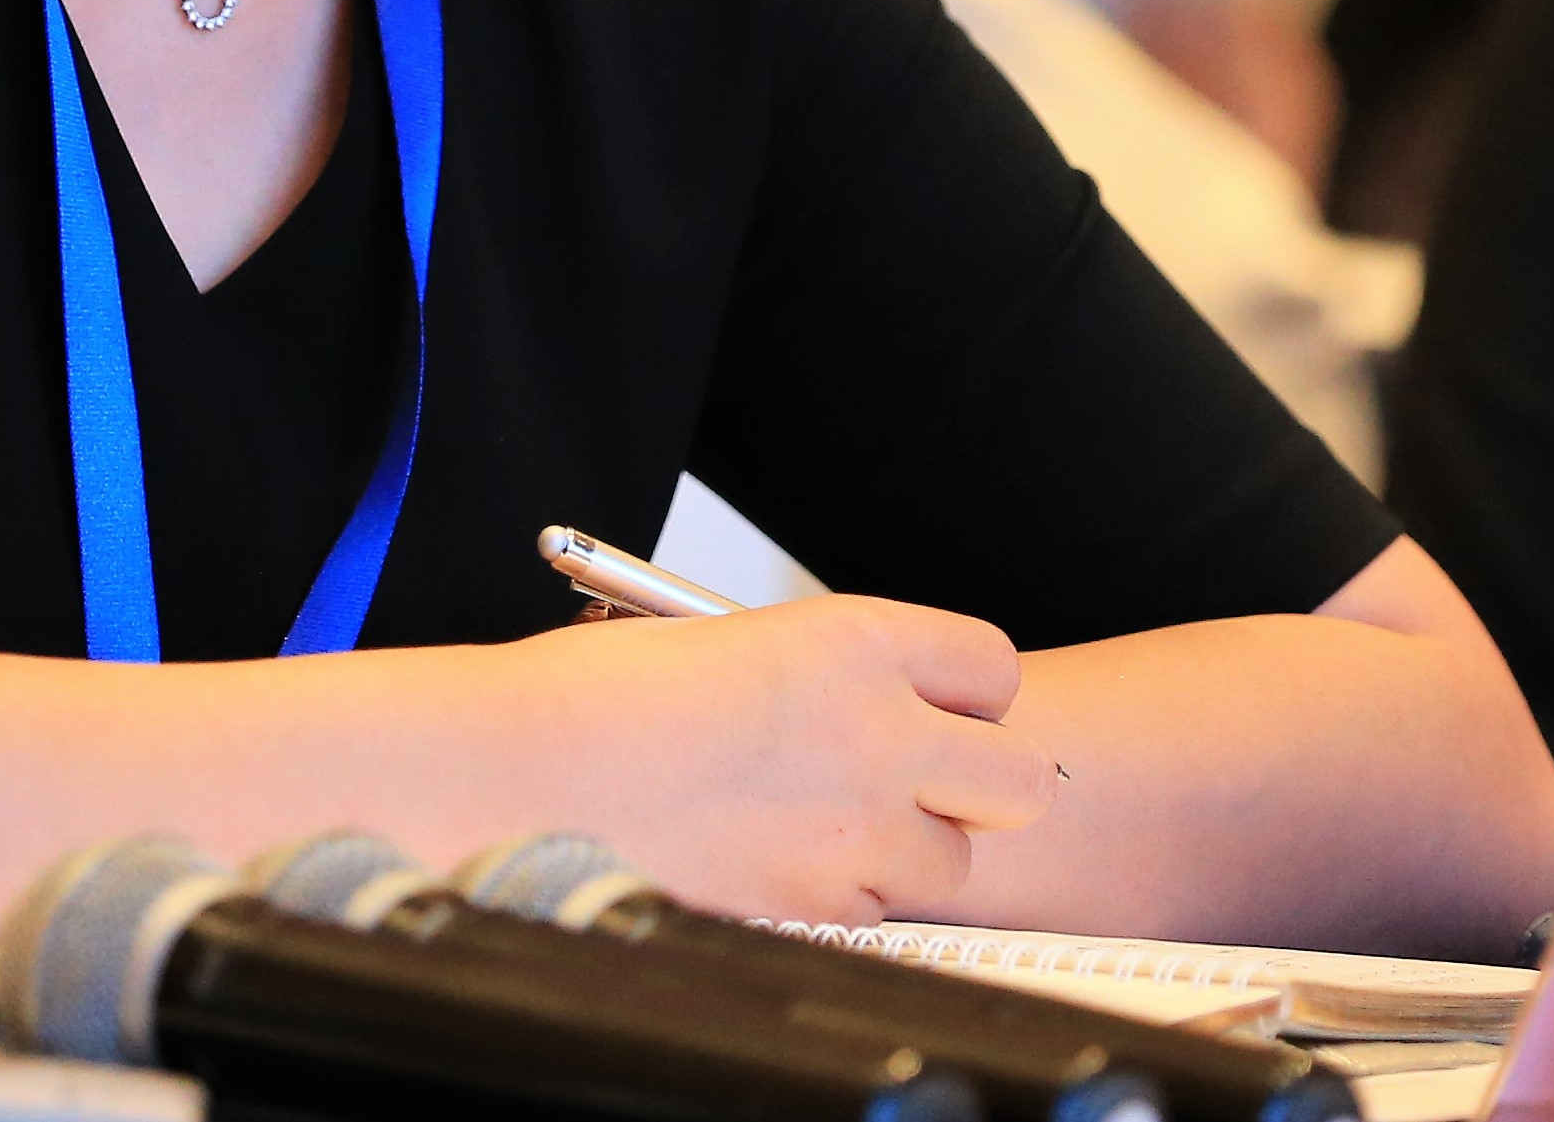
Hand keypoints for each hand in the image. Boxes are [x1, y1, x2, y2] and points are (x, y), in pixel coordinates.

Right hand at [509, 594, 1054, 919]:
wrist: (534, 767)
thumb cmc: (609, 694)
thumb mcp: (741, 641)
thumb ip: (832, 675)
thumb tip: (869, 707)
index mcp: (856, 639)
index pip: (992, 667)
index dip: (966, 697)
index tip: (932, 708)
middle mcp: (880, 730)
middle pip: (1019, 780)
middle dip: (980, 787)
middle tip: (919, 785)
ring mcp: (858, 826)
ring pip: (952, 862)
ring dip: (906, 852)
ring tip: (824, 830)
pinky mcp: (819, 903)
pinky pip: (876, 913)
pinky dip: (842, 899)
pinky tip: (774, 862)